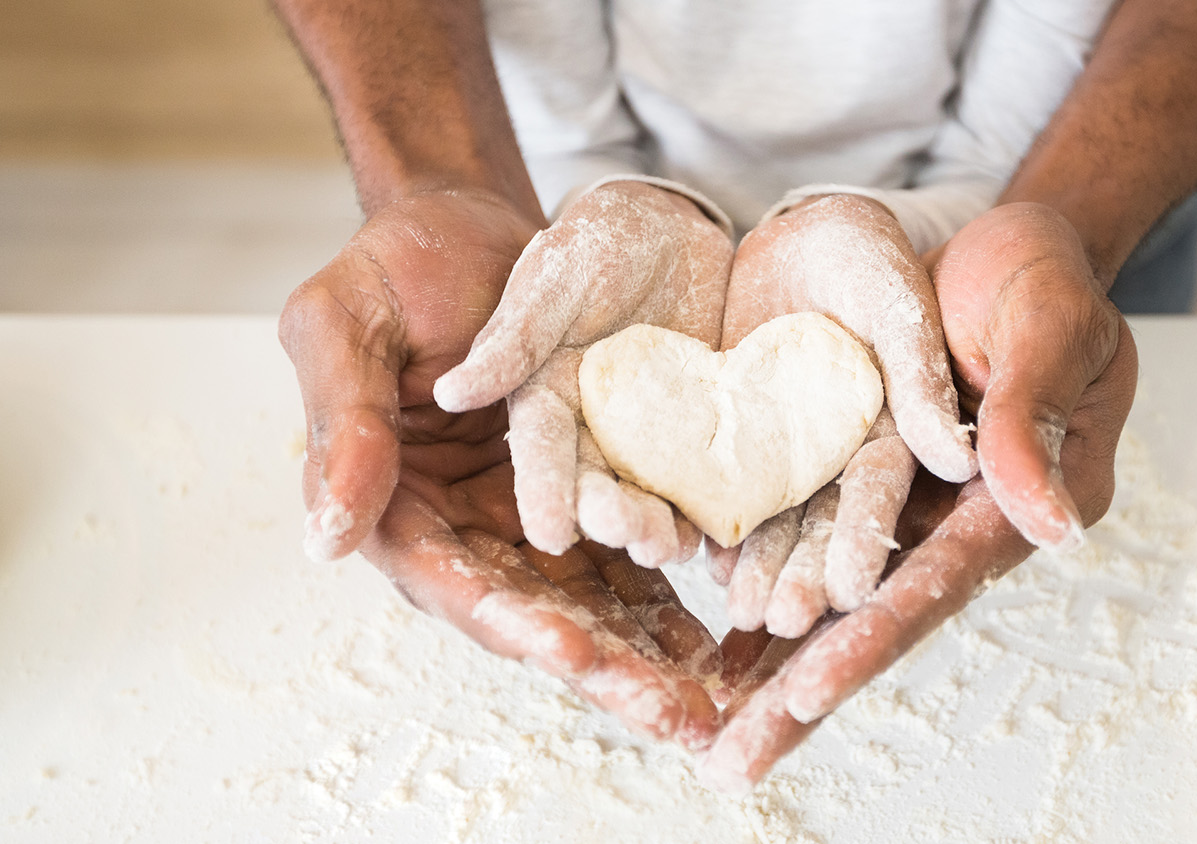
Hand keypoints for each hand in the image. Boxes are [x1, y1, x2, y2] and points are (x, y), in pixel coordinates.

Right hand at [279, 188, 721, 749]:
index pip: (450, 578)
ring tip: (711, 695)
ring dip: (648, 651)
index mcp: (398, 502)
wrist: (472, 226)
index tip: (569, 648)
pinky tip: (728, 623)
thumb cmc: (396, 265)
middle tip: (667, 710)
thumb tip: (326, 539)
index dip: (507, 617)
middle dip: (600, 665)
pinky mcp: (589, 489)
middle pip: (532, 612)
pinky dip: (674, 589)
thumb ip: (343, 422)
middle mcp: (469, 525)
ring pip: (592, 598)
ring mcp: (532, 514)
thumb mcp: (344, 323)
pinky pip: (631, 550)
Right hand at [432, 181, 733, 566]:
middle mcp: (593, 432)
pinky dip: (717, 510)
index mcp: (545, 400)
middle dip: (612, 519)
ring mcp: (650, 439)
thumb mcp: (554, 277)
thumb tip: (450, 393)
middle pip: (598, 487)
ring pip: (651, 495)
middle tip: (632, 539)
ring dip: (660, 527)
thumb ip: (513, 337)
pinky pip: (708, 480)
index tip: (551, 535)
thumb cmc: (599, 238)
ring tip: (674, 548)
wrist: (675, 225)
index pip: (540, 454)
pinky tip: (731, 537)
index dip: (545, 494)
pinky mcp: (701, 436)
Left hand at [696, 201, 1137, 790]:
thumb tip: (1052, 527)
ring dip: (770, 653)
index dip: (873, 638)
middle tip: (736, 756)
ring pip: (827, 586)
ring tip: (706, 718)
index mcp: (1010, 505)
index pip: (935, 582)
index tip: (808, 691)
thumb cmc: (1042, 282)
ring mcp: (898, 501)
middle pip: (872, 612)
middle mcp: (948, 521)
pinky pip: (800, 529)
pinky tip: (707, 618)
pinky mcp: (852, 469)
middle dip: (805, 686)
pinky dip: (757, 571)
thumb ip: (1033, 418)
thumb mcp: (1049, 331)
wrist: (996, 251)